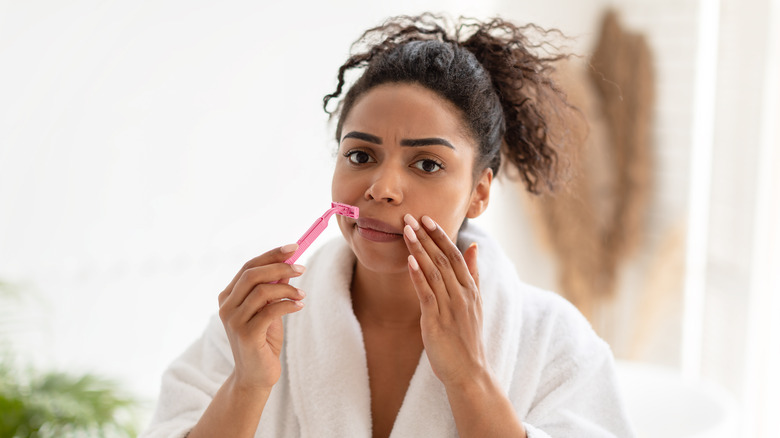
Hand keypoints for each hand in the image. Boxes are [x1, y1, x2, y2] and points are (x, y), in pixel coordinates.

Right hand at [217, 244, 305, 391]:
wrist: (256, 376)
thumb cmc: (263, 340)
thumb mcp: (269, 310)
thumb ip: (273, 288)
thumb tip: (289, 265)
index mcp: (229, 296)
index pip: (249, 266)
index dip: (271, 254)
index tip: (293, 248)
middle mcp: (227, 306)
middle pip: (252, 274)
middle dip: (279, 266)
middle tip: (302, 267)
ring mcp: (234, 321)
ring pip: (262, 291)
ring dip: (287, 288)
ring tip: (302, 294)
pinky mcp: (246, 335)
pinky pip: (270, 310)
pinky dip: (288, 304)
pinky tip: (299, 306)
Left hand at [402, 214, 488, 387]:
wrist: (470, 372)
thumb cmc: (468, 337)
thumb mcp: (475, 302)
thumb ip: (473, 273)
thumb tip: (473, 246)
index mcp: (470, 289)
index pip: (455, 255)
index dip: (440, 236)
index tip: (426, 219)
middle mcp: (462, 294)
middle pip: (443, 258)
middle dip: (426, 236)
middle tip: (410, 216)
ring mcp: (450, 307)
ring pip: (433, 272)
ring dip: (418, 249)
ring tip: (405, 231)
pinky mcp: (437, 321)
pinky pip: (427, 294)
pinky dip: (418, 276)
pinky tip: (409, 261)